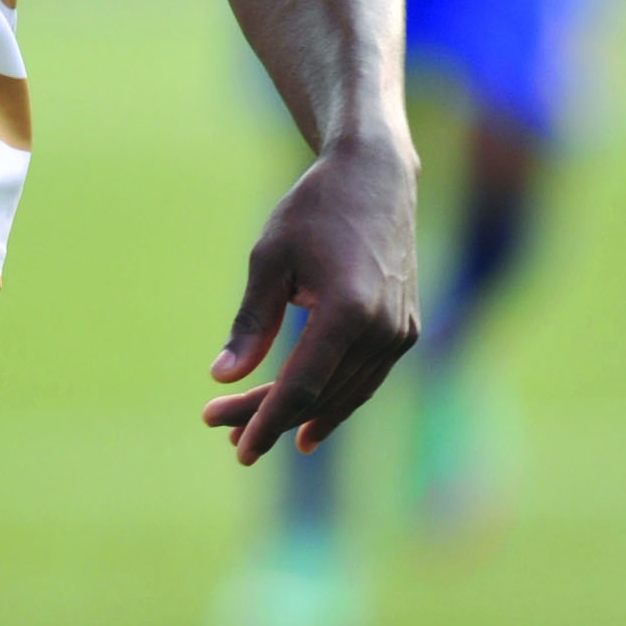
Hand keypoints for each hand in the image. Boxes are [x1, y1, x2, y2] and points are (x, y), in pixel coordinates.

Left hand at [202, 134, 417, 464]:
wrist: (375, 177)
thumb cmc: (314, 210)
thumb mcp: (270, 258)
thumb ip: (250, 323)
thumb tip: (222, 378)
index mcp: (348, 311)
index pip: (301, 388)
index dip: (265, 422)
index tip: (237, 448)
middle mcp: (384, 329)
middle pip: (319, 396)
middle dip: (269, 418)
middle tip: (220, 429)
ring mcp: (400, 333)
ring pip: (344, 395)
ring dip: (299, 416)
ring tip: (250, 429)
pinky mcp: (405, 330)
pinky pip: (365, 381)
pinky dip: (335, 403)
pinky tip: (307, 427)